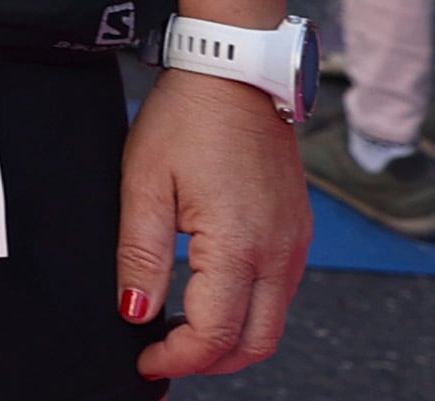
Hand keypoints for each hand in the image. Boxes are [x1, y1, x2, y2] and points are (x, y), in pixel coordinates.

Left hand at [120, 67, 304, 374]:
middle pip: (255, 343)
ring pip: (272, 323)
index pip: (215, 333)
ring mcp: (296, 244)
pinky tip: (211, 299)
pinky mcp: (298, 232)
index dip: (177, 357)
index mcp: (241, 246)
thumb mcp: (144, 184)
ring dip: (230, 340)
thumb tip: (135, 313)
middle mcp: (281, 254)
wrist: (237, 72)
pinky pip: (279, 292)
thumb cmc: (187, 119)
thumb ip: (140, 256)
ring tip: (180, 333)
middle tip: (162, 356)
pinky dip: (248, 311)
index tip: (144, 360)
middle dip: (208, 362)